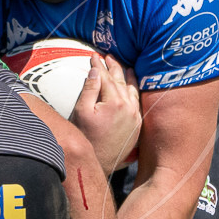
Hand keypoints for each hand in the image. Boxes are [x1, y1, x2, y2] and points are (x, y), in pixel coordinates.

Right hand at [72, 53, 141, 173]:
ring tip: (124, 67)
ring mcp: (135, 117)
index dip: (99, 65)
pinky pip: (137, 102)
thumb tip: (96, 71)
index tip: (93, 56)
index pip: (106, 78)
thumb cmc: (86, 137)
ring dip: (127, 77)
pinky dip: (134, 91)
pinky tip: (131, 87)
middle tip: (107, 57)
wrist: (99, 162)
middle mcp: (129, 108)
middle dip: (113, 67)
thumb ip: (89, 89)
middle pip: (121, 81)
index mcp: (115, 102)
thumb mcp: (81, 111)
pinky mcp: (137, 125)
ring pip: (132, 90)